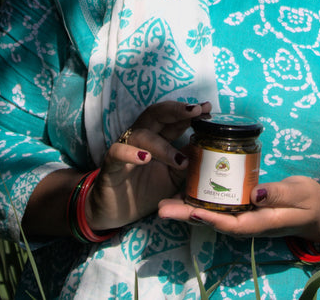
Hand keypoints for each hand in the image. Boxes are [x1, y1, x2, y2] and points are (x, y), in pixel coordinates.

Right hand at [88, 100, 211, 229]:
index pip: (174, 119)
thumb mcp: (174, 178)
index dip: (190, 113)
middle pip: (157, 114)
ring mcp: (125, 148)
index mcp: (158, 137)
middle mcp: (142, 137)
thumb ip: (188, 163)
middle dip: (177, 111)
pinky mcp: (111, 164)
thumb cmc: (147, 189)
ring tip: (179, 161)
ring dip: (162, 146)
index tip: (208, 109)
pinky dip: (130, 153)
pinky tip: (144, 158)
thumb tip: (207, 149)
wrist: (119, 211)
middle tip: (196, 111)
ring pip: (142, 135)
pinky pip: (117, 153)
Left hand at [157, 175, 319, 242]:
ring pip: (211, 214)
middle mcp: (247, 222)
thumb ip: (277, 194)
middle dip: (186, 215)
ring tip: (163, 203)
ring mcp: (243, 216)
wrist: (317, 211)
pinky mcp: (242, 208)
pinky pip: (218, 206)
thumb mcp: (298, 194)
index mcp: (260, 222)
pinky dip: (200, 199)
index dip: (211, 218)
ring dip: (187, 209)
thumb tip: (254, 194)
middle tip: (161, 208)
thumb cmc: (309, 201)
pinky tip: (184, 191)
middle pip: (213, 220)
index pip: (231, 224)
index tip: (192, 211)